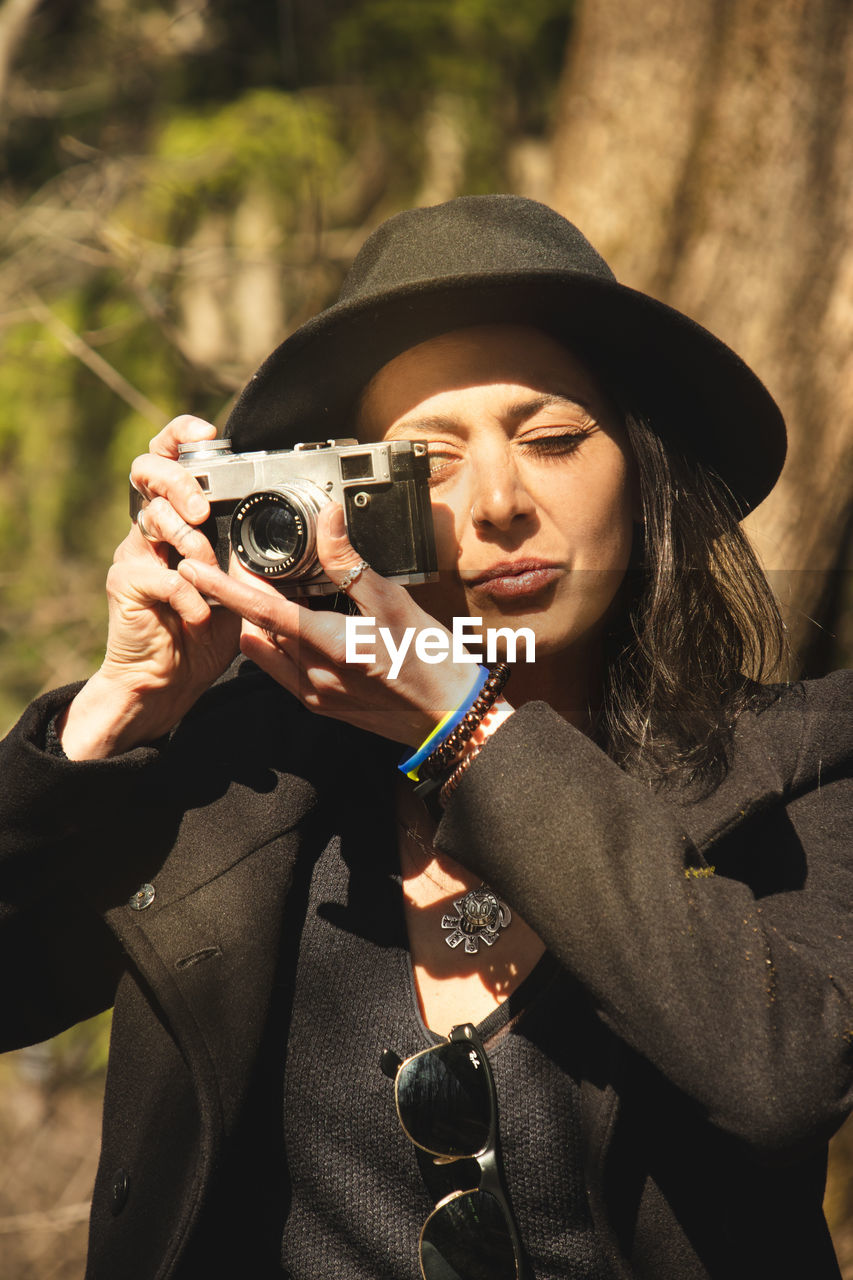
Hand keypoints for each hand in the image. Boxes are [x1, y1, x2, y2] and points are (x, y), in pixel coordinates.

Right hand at [60, 416, 240, 758]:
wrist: (167, 680)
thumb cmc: (208, 631)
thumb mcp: (245, 586)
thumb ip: (260, 556)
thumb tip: (311, 531)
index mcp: (182, 517)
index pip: (173, 459)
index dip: (181, 436)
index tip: (207, 431)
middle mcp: (154, 526)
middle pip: (148, 472)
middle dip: (177, 481)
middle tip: (202, 508)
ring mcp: (136, 552)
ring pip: (150, 518)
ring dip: (185, 538)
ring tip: (205, 563)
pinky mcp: (125, 583)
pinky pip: (153, 573)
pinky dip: (183, 592)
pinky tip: (200, 612)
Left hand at [178, 503, 478, 747]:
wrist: (450, 719)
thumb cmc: (431, 661)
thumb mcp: (395, 603)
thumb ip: (352, 564)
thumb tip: (327, 520)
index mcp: (328, 646)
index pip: (261, 611)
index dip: (224, 587)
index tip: (194, 567)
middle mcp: (312, 675)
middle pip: (257, 630)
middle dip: (240, 598)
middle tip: (236, 565)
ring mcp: (315, 694)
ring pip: (267, 651)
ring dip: (256, 622)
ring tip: (259, 590)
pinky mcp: (322, 705)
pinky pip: (283, 670)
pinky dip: (275, 643)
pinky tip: (292, 626)